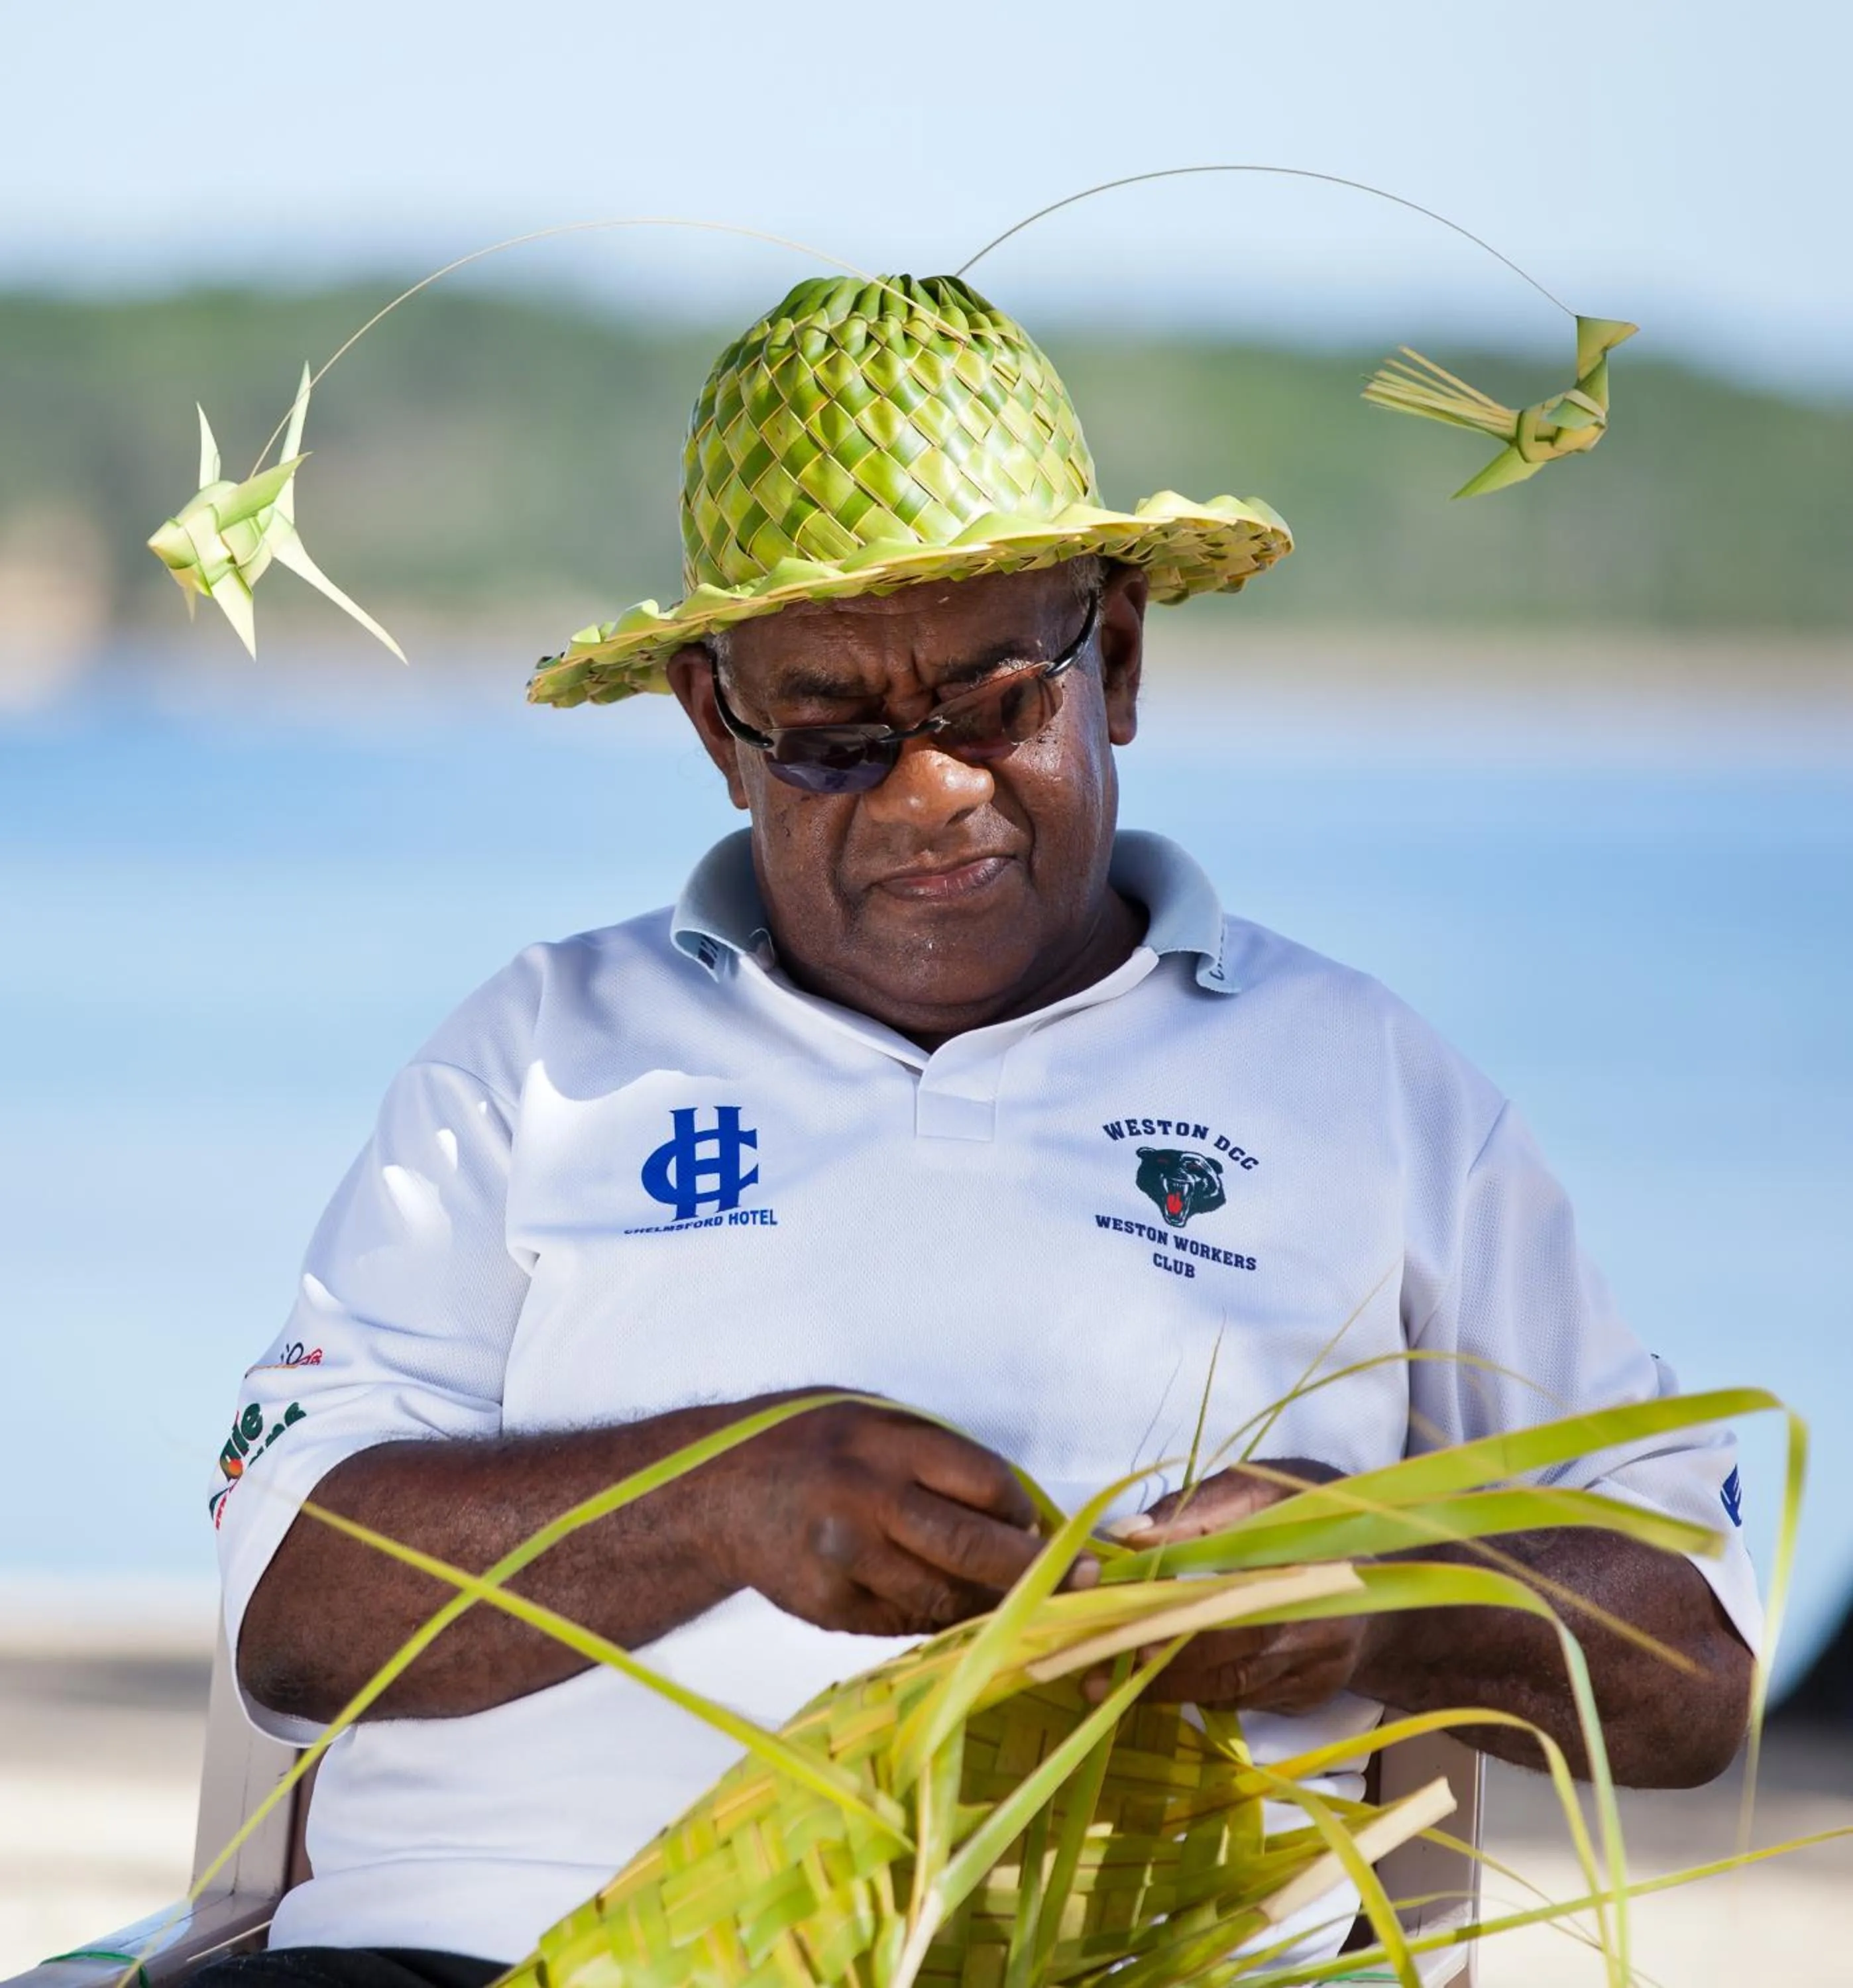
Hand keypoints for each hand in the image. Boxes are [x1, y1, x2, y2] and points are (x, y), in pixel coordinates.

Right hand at [706, 1397, 1092, 1636]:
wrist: (716, 1490)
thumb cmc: (809, 1444)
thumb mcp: (871, 1419)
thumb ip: (936, 1455)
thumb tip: (1016, 1510)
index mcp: (884, 1442)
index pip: (984, 1483)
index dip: (1023, 1511)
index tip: (1042, 1528)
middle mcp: (865, 1500)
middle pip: (973, 1547)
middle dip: (1036, 1571)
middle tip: (1084, 1582)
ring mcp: (845, 1560)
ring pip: (944, 1596)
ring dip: (993, 1603)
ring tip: (1024, 1602)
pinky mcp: (829, 1606)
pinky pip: (906, 1621)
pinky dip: (941, 1618)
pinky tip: (960, 1612)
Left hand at [1098, 1457, 1373, 1713]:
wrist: (1384, 1577)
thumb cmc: (1308, 1519)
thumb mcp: (1260, 1492)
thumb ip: (1196, 1513)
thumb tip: (1129, 1536)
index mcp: (1307, 1560)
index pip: (1232, 1590)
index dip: (1176, 1608)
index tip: (1124, 1616)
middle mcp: (1318, 1622)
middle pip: (1231, 1653)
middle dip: (1161, 1661)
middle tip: (1096, 1665)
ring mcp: (1318, 1668)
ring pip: (1234, 1685)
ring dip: (1169, 1687)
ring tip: (1108, 1681)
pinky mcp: (1311, 1696)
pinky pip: (1246, 1699)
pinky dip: (1201, 1692)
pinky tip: (1157, 1684)